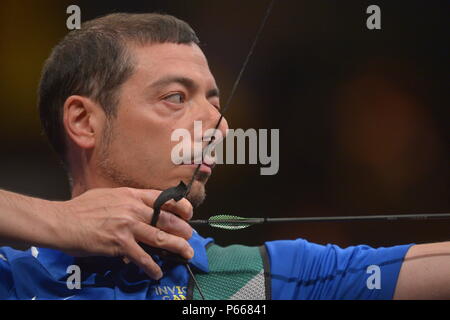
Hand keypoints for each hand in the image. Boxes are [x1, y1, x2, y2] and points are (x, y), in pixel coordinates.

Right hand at [51, 187, 193, 279]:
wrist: (62, 221)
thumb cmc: (82, 208)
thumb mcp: (109, 195)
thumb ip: (127, 202)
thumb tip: (138, 213)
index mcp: (132, 195)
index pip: (163, 198)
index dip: (181, 206)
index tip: (189, 214)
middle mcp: (133, 208)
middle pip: (167, 219)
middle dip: (183, 229)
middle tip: (190, 237)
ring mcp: (127, 226)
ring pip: (160, 237)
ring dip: (177, 247)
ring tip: (187, 253)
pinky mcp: (119, 243)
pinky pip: (141, 257)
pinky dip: (151, 266)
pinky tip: (157, 272)